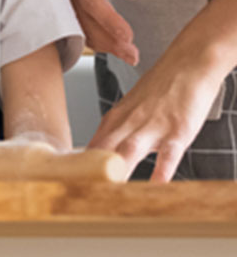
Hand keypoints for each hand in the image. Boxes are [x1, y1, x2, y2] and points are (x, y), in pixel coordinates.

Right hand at [51, 0, 139, 64]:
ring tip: (122, 52)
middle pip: (80, 17)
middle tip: (132, 55)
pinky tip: (103, 38)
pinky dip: (87, 29)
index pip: (90, 0)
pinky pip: (70, 13)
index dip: (109, 22)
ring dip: (98, 39)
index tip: (128, 37)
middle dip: (106, 40)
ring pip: (73, 19)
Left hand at [89, 34, 227, 181]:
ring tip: (107, 192)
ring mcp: (152, 126)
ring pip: (129, 150)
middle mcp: (129, 122)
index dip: (80, 168)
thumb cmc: (161, 88)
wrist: (187, 63)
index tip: (69, 185)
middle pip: (104, 150)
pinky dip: (162, 170)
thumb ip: (117, 132)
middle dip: (91, 173)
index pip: (91, 147)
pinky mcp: (177, 129)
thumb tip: (100, 154)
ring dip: (117, 170)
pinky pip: (169, 153)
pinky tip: (157, 186)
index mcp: (115, 119)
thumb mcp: (132, 108)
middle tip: (79, 192)